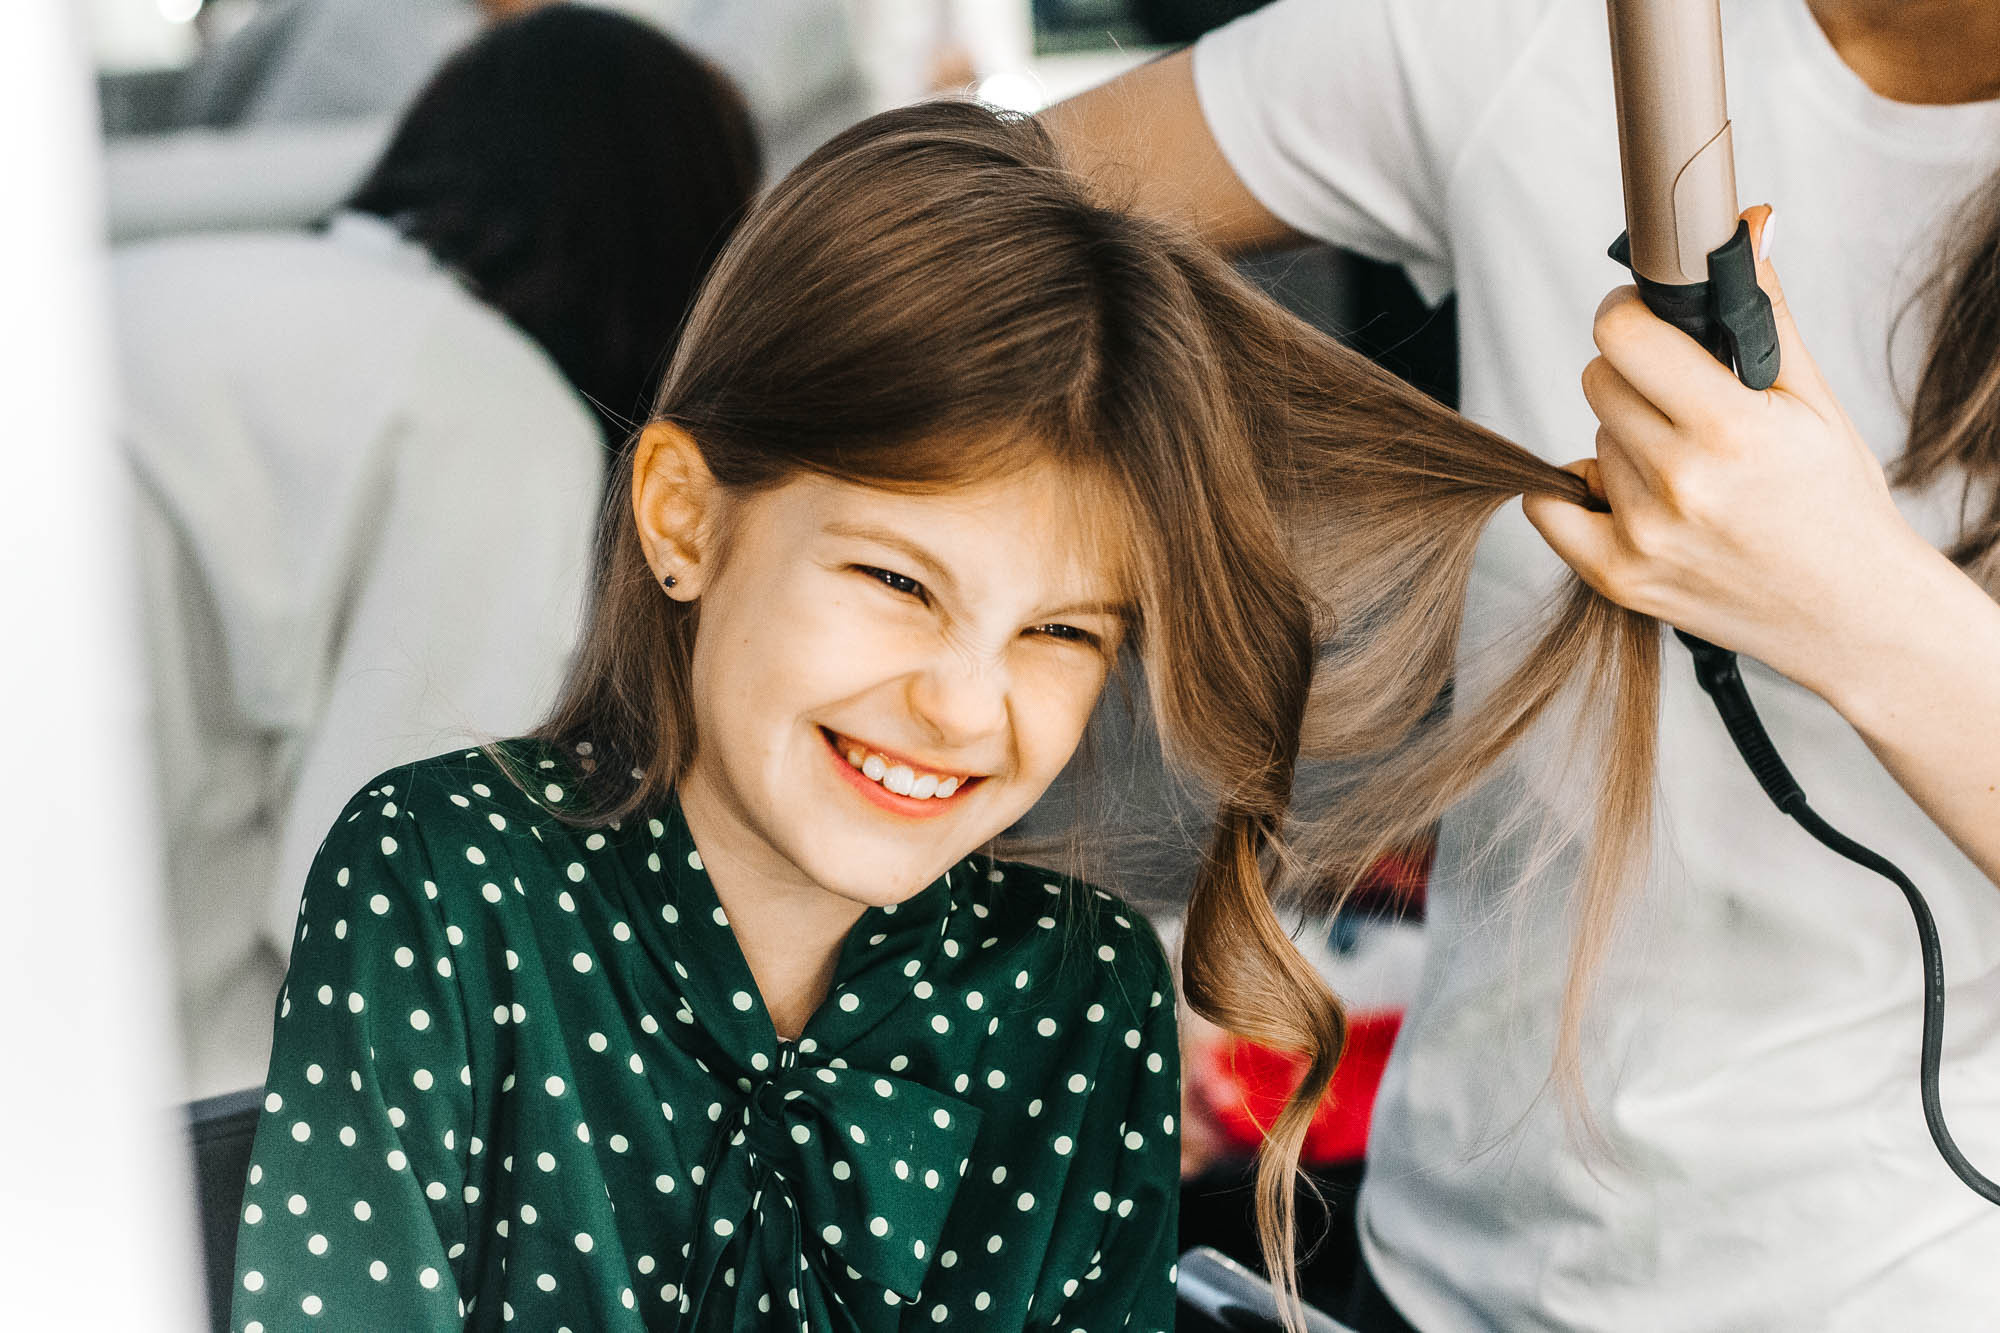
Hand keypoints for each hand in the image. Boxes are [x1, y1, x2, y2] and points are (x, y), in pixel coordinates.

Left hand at [1523, 207, 1935, 698]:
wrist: (1854, 614)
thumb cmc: (1836, 503)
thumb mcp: (1813, 399)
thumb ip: (1764, 311)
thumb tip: (1746, 224)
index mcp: (1731, 428)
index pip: (1623, 334)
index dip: (1630, 315)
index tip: (1646, 321)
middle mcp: (1681, 483)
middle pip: (1598, 381)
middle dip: (1635, 378)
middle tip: (1683, 404)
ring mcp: (1643, 536)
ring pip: (1591, 439)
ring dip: (1626, 442)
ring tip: (1690, 470)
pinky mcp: (1617, 578)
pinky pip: (1550, 506)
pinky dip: (1578, 494)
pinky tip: (1629, 496)